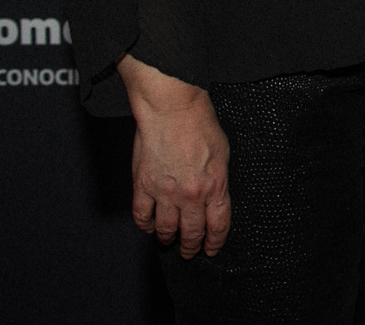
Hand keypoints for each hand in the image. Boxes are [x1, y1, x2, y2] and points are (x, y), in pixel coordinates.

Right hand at [119, 55, 230, 258]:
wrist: (173, 111)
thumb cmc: (201, 126)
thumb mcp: (222, 155)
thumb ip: (218, 180)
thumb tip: (214, 197)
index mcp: (214, 187)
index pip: (218, 225)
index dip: (215, 242)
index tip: (212, 249)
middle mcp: (190, 195)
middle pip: (191, 232)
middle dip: (191, 246)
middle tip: (189, 252)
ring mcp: (165, 192)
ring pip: (165, 229)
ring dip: (167, 239)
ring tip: (168, 241)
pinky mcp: (143, 185)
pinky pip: (141, 215)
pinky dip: (145, 225)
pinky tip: (148, 226)